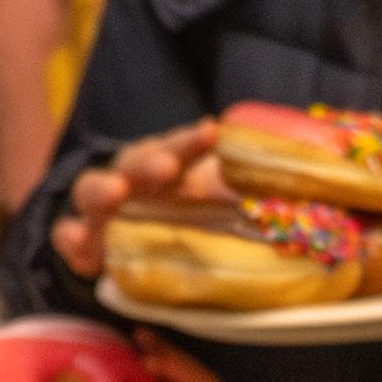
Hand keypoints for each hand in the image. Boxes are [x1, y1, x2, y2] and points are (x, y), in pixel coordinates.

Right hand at [52, 121, 234, 271]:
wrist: (126, 248)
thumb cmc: (177, 222)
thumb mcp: (209, 209)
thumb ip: (243, 202)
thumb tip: (313, 199)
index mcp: (164, 168)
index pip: (177, 147)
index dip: (192, 140)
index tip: (211, 132)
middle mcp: (130, 182)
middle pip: (134, 162)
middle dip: (149, 161)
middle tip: (165, 167)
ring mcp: (100, 210)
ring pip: (93, 191)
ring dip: (104, 189)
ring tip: (115, 192)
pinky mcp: (80, 242)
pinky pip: (68, 236)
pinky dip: (71, 237)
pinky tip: (78, 239)